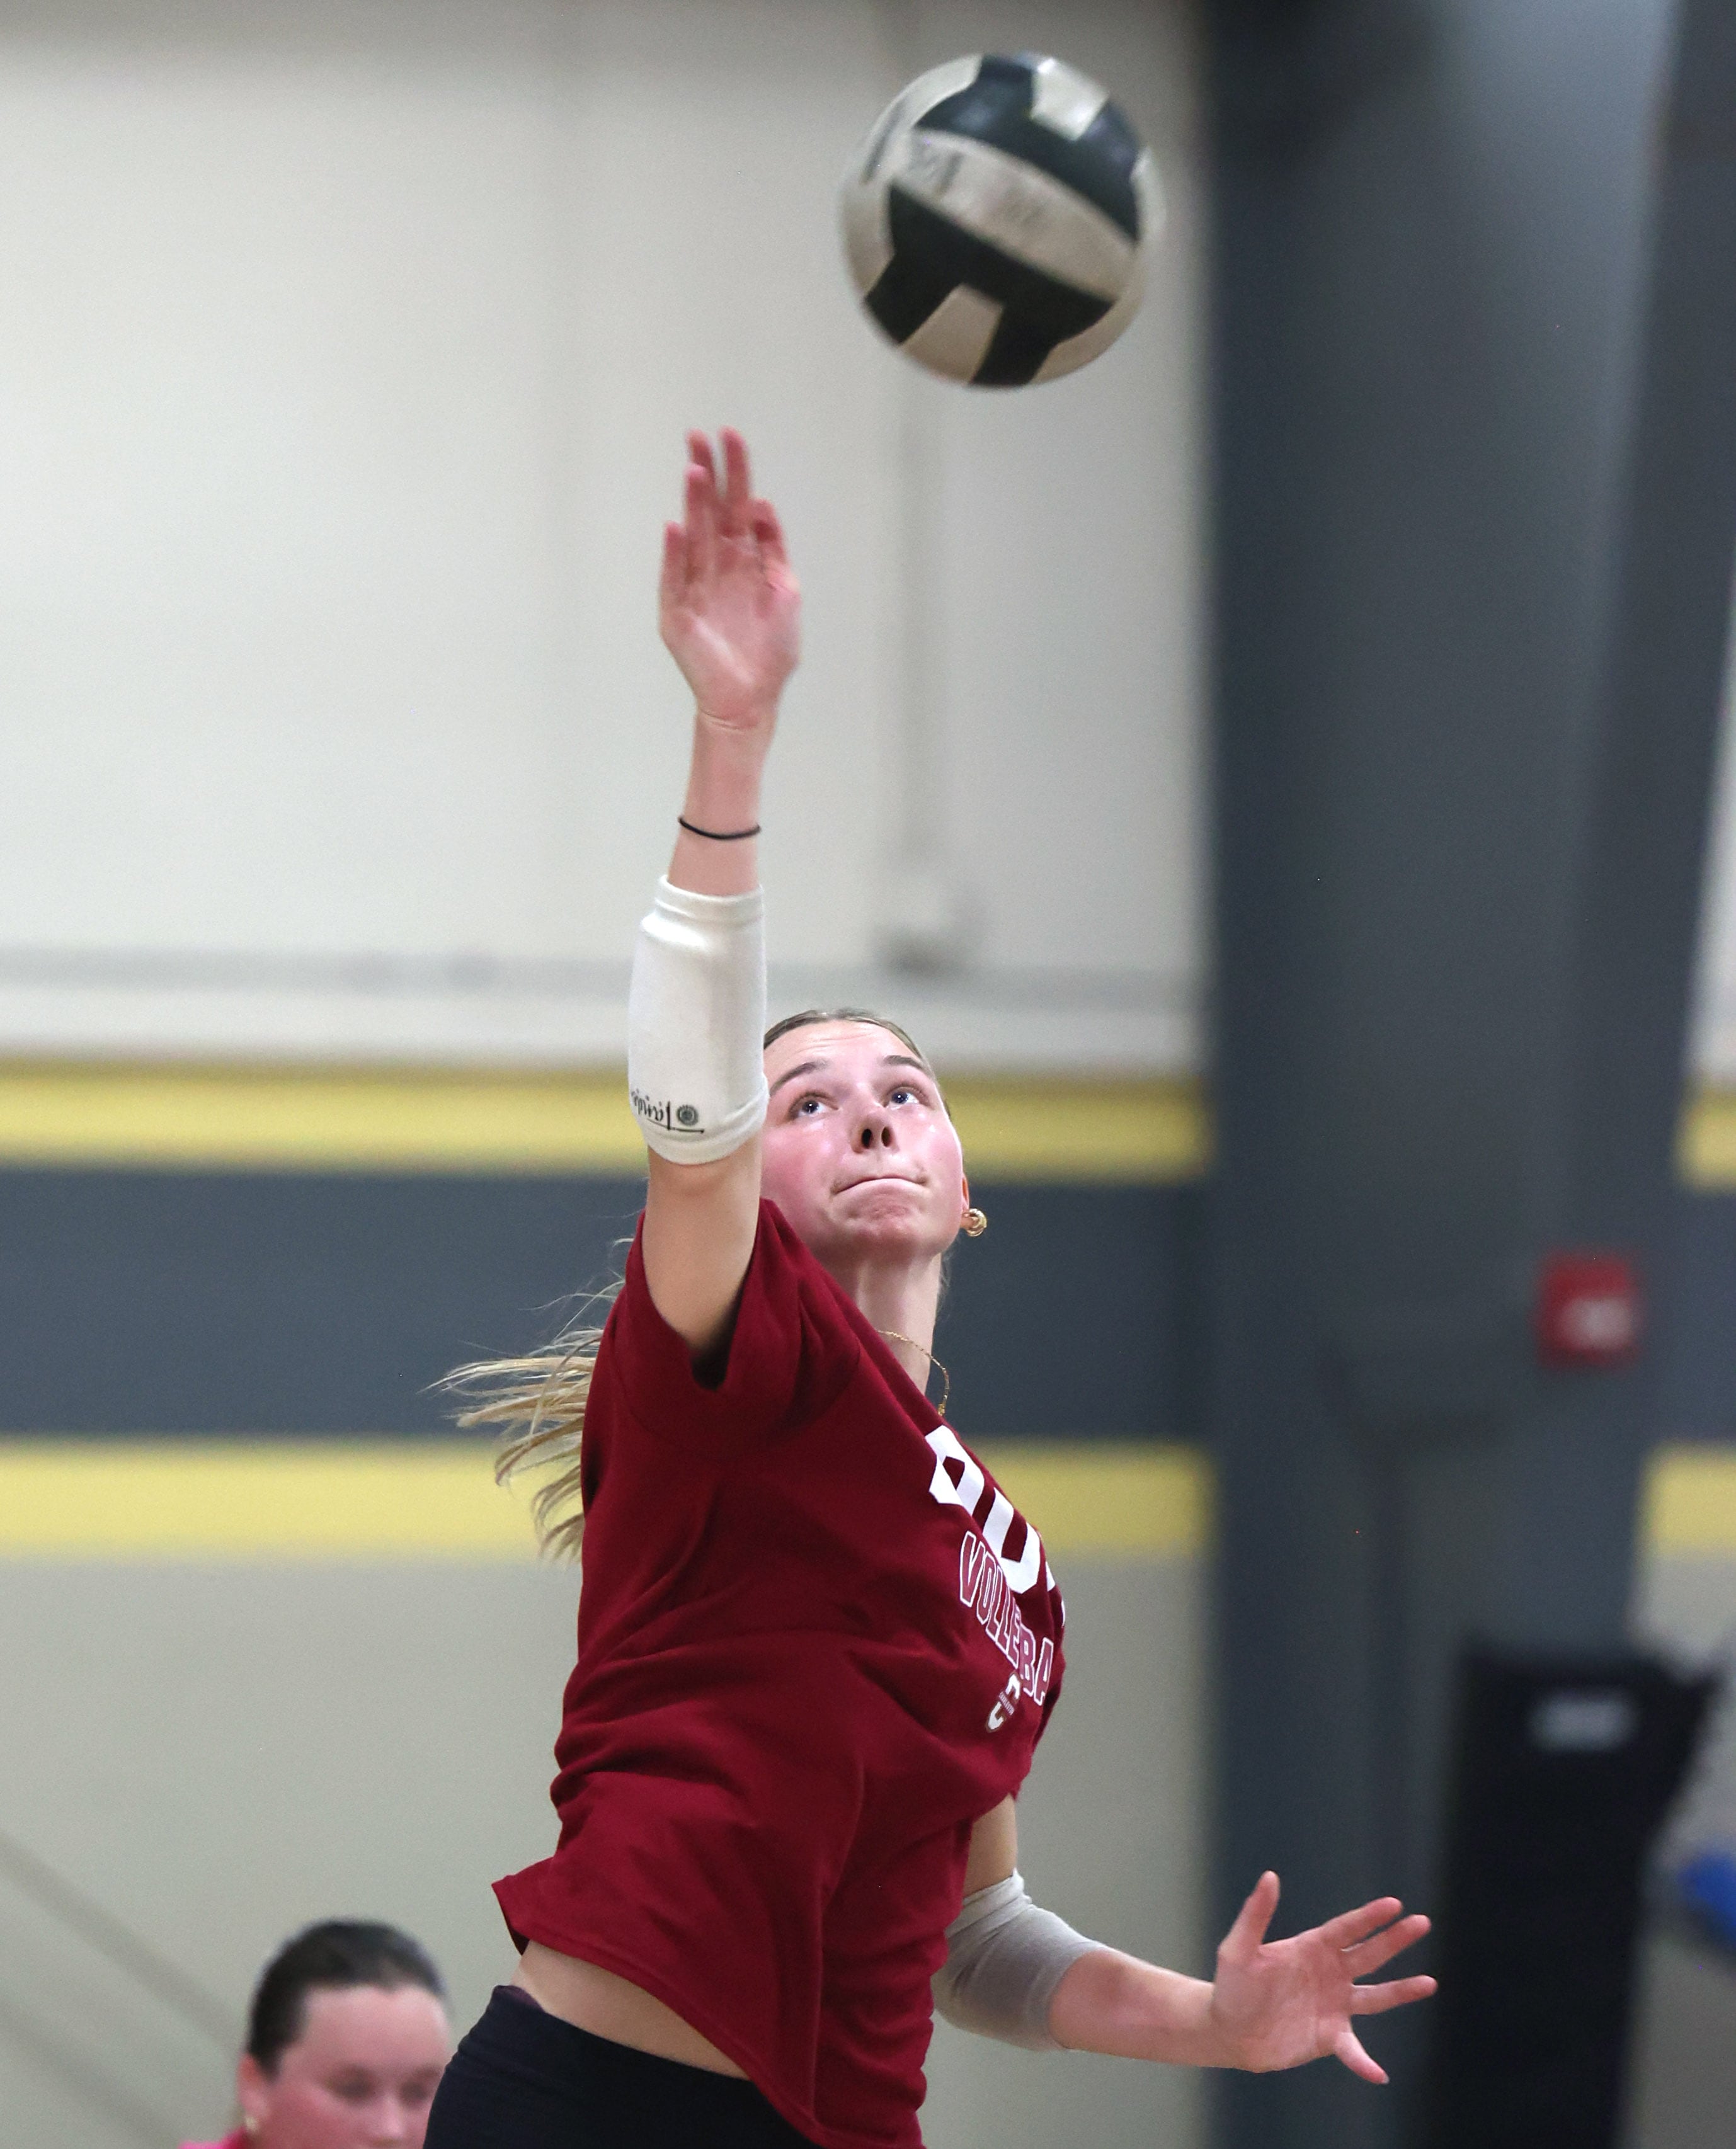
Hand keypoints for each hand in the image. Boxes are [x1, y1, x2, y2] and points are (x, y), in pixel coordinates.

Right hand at [659, 429, 799, 740]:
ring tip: (694, 472)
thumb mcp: (784, 592)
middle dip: (707, 475)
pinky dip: (675, 554)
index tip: (730, 437)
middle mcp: (717, 567)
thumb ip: (773, 551)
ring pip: (693, 537)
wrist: (753, 699)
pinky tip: (677, 528)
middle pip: (710, 512)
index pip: (736, 507)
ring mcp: (694, 587)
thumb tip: (762, 505)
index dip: (734, 473)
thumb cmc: (771, 653)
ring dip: (693, 505)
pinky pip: (674, 578)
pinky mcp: (678, 613)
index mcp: (744, 560)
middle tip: (698, 437)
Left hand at [1209, 1873, 1434, 2083]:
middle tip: (1423, 1922)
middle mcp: (1329, 1973)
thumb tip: (1270, 1876)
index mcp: (1311, 1947)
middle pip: (1369, 1953)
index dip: (1369, 1917)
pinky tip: (1379, 2074)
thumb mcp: (1238, 1949)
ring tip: (1429, 1983)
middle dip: (1395, 1939)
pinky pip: (1353, 2050)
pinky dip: (1365, 2062)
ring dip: (1400, 1992)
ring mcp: (1334, 2005)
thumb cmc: (1232, 1986)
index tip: (1395, 1904)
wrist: (1229, 2031)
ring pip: (1375, 1996)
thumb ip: (1255, 1915)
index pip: (1346, 1928)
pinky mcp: (1330, 2036)